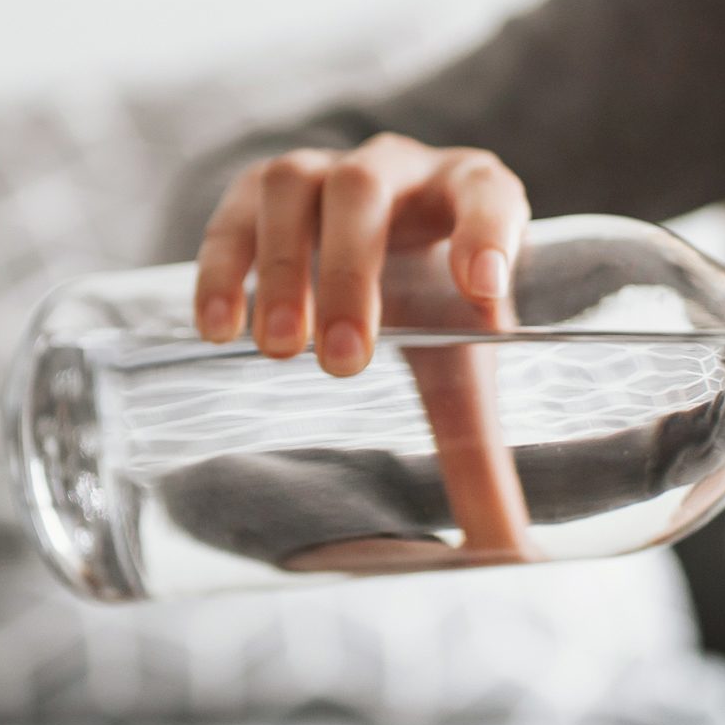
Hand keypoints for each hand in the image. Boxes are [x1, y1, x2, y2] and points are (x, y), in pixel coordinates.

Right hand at [192, 134, 536, 563]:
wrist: (391, 239)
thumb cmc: (438, 305)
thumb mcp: (464, 366)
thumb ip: (482, 450)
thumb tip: (509, 557)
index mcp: (474, 192)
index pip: (490, 194)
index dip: (490, 233)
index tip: (483, 292)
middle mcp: (402, 168)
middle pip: (369, 192)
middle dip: (352, 273)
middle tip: (342, 362)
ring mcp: (328, 168)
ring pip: (297, 185)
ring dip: (283, 264)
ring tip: (276, 349)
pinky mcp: (263, 185)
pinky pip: (234, 206)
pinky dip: (220, 262)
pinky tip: (214, 326)